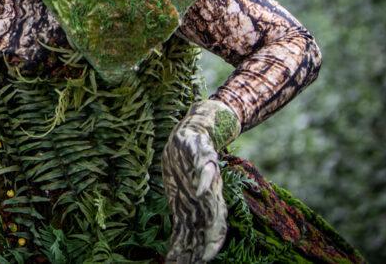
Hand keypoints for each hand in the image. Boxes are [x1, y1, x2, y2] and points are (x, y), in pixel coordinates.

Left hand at [163, 99, 240, 262]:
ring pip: (193, 235)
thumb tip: (203, 188)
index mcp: (210, 193)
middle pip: (203, 234)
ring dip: (187, 252)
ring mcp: (193, 205)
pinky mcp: (181, 204)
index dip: (211, 241)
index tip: (206, 257)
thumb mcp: (197, 147)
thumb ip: (203, 166)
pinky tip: (171, 256)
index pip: (214, 223)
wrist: (191, 134)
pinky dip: (178, 243)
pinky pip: (181, 227)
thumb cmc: (195, 139)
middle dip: (196, 252)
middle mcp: (204, 203)